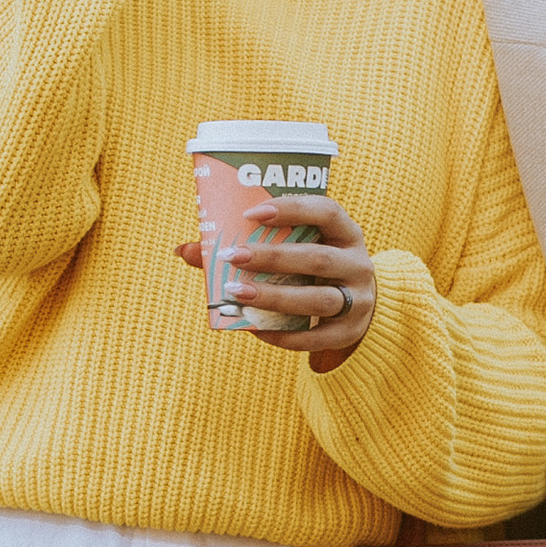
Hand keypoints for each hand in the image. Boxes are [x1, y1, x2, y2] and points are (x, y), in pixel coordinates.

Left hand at [173, 192, 376, 369]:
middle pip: (317, 259)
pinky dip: (282, 334)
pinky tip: (253, 327)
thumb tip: (184, 250)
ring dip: (274, 297)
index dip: (291, 209)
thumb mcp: (298, 250)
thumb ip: (249, 245)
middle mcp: (358, 264)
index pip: (326, 212)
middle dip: (273, 258)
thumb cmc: (314, 271)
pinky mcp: (349, 333)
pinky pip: (315, 337)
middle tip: (233, 256)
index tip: (252, 213)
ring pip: (318, 299)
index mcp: (346, 233)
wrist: (361, 308)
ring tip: (237, 293)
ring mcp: (359, 301)